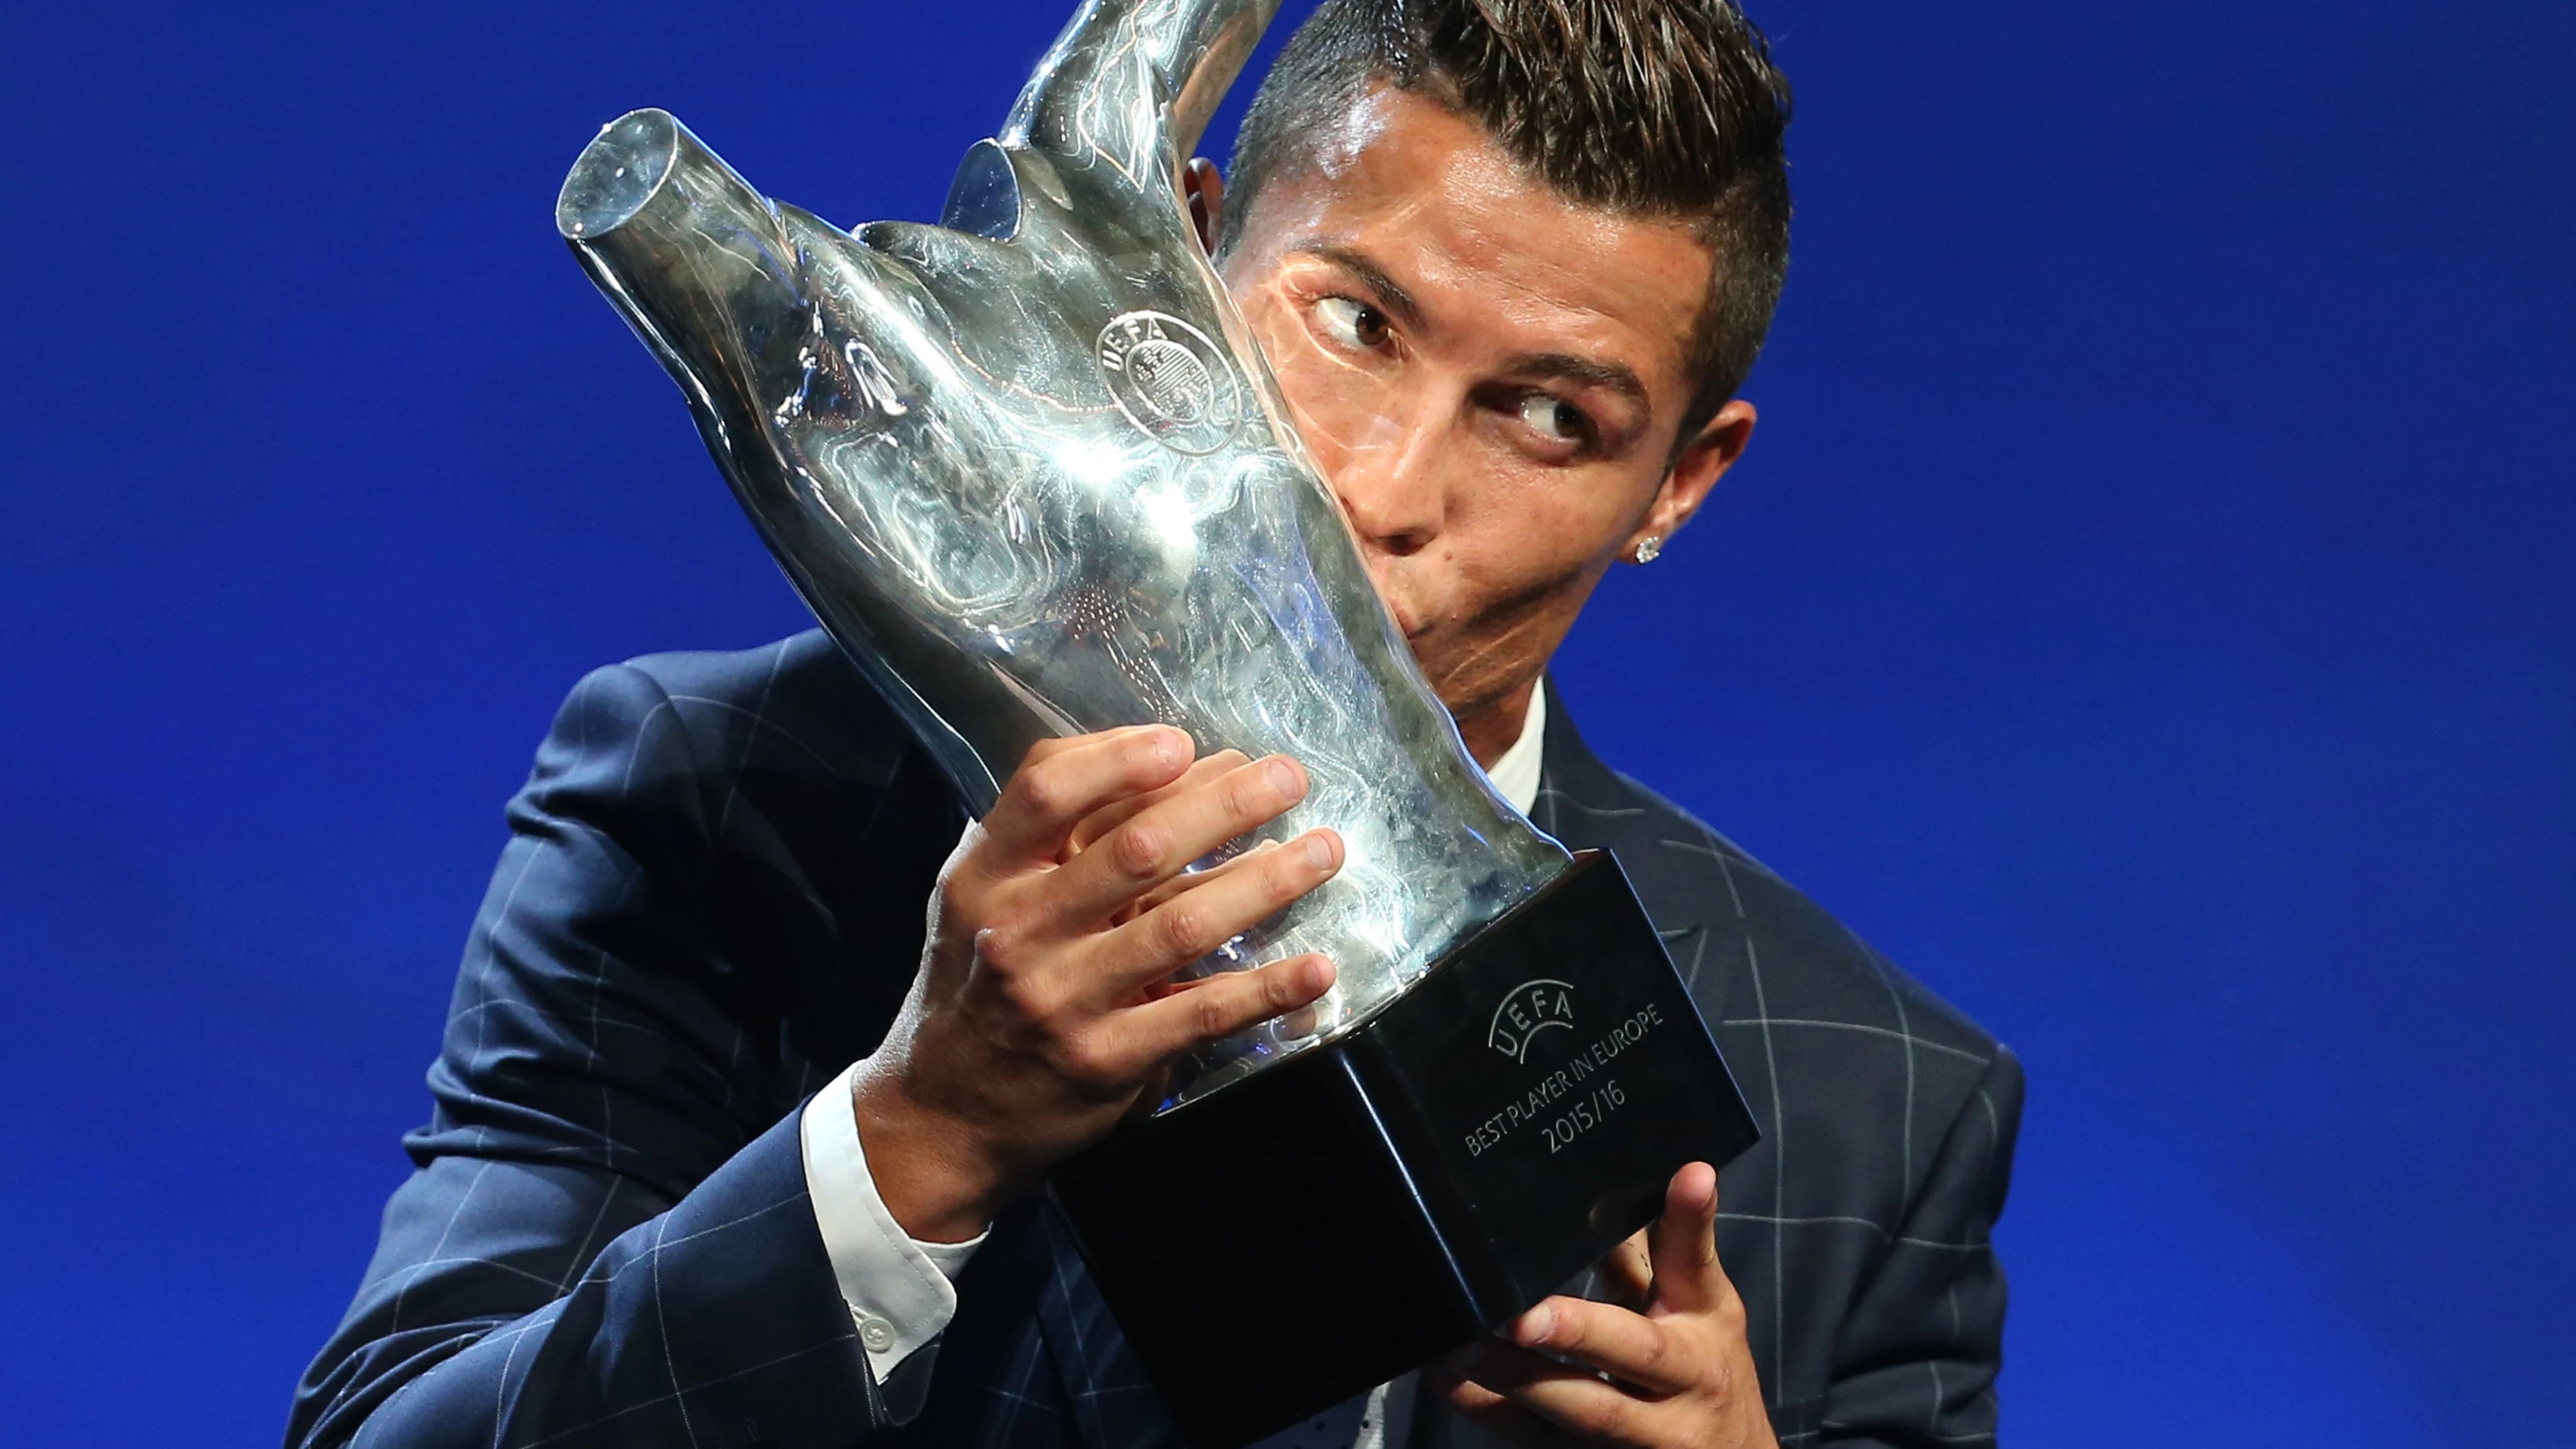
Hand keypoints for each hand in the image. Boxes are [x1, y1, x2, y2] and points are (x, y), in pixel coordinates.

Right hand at [852, 724, 1342, 1240]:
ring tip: (1324, 851)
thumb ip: (1056, 833)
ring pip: (1181, 925)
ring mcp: (1063, 999)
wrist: (944, 1114)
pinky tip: (1318, 967)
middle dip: (1226, 806)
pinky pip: (1201, 1012)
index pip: (1047, 791)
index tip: (1187, 744)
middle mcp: (1018, 931)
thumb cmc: (980, 984)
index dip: (1122, 759)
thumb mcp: (986, 896)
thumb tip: (1179, 763)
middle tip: (1289, 778)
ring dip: (1265, 882)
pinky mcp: (1107, 1059)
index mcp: (986, 875)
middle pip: (1135, 849)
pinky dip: (1267, 988)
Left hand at [1434, 1164, 1775, 1448]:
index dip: (1685, 1227)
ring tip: (1455, 1347)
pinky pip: (1536, 1443)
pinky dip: (1490, 1413)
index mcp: (1699, 1337)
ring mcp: (1631, 1441)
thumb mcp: (1702, 1308)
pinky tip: (1452, 1383)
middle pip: (1627, 1358)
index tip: (1685, 1178)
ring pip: (1574, 1414)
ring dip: (1510, 1383)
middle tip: (1519, 1312)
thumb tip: (1662, 1170)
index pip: (1693, 1274)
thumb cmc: (1706, 1369)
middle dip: (1574, 1335)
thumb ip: (1672, 1246)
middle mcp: (1672, 1394)